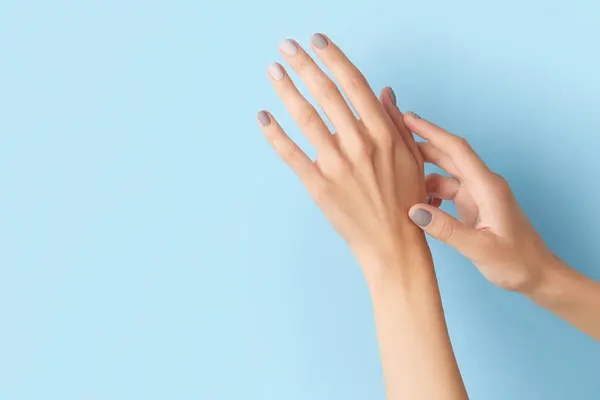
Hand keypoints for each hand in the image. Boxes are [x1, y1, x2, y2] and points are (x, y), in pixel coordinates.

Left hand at [257, 34, 426, 274]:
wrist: (393, 243)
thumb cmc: (406, 200)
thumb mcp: (412, 156)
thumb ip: (396, 121)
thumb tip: (384, 91)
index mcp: (384, 133)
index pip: (353, 84)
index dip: (333, 58)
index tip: (317, 41)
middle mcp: (359, 144)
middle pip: (326, 94)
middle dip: (304, 65)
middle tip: (286, 46)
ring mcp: (337, 164)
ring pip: (306, 118)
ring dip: (286, 90)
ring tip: (273, 70)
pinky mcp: (318, 185)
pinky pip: (291, 154)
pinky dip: (274, 134)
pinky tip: (263, 116)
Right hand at [403, 112, 557, 292]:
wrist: (537, 275)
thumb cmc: (517, 262)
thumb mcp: (480, 248)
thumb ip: (446, 230)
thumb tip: (413, 211)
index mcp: (488, 186)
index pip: (456, 150)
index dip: (431, 132)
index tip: (407, 118)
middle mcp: (482, 184)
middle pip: (447, 156)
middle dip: (420, 145)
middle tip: (391, 139)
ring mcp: (477, 195)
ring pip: (443, 175)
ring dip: (421, 175)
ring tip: (395, 179)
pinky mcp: (473, 206)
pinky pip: (446, 191)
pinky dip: (429, 194)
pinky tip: (418, 207)